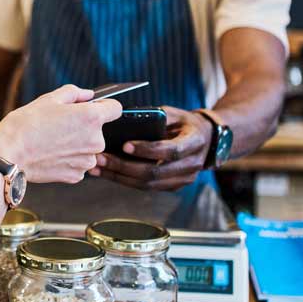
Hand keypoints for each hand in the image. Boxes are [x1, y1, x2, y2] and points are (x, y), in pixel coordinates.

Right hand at [0, 84, 121, 183]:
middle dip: (83, 126)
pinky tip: (50, 154)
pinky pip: (78, 163)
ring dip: (76, 144)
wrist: (9, 156)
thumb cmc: (25, 125)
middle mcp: (95, 141)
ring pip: (88, 148)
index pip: (115, 108)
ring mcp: (87, 161)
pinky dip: (68, 159)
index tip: (90, 108)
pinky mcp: (76, 176)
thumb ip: (74, 93)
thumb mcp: (48, 99)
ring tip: (52, 141)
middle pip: (98, 130)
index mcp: (91, 118)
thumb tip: (88, 95)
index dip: (103, 106)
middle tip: (58, 125)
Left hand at [89, 106, 213, 190]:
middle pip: (155, 172)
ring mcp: (183, 179)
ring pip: (148, 184)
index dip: (147, 150)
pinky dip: (125, 181)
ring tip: (97, 168)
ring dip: (120, 177)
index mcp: (194, 143)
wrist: (205, 140)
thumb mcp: (174, 114)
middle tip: (101, 158)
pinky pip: (147, 187)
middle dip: (124, 166)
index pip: (171, 150)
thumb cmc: (184, 123)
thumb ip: (155, 116)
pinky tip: (108, 173)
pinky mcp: (173, 186)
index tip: (125, 144)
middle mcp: (191, 165)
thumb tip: (124, 118)